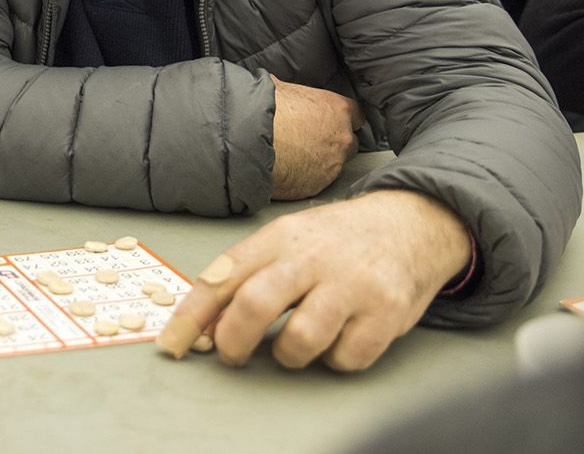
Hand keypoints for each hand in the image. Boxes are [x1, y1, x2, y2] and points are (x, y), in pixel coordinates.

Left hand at [156, 190, 472, 370]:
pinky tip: (337, 339)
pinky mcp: (386, 314)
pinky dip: (335, 359)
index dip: (191, 315)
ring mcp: (352, 286)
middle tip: (232, 355)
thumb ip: (246, 276)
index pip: (223, 275)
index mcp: (279, 238)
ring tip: (293, 344)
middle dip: (234, 342)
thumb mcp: (287, 241)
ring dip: (288, 355)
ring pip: (300, 341)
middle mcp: (313, 258)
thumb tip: (203, 324)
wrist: (411, 223)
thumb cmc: (336, 241)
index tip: (172, 344)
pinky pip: (345, 358)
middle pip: (256, 306)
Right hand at [270, 76, 360, 199]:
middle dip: (333, 143)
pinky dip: (305, 178)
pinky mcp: (318, 186)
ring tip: (294, 157)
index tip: (331, 120)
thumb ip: (293, 94)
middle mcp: (342, 139)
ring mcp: (332, 165)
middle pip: (349, 143)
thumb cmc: (264, 109)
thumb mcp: (279, 87)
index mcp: (337, 110)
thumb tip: (278, 86)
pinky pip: (316, 182)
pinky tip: (288, 170)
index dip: (342, 118)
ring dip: (319, 162)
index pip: (357, 114)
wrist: (248, 141)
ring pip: (333, 165)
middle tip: (309, 140)